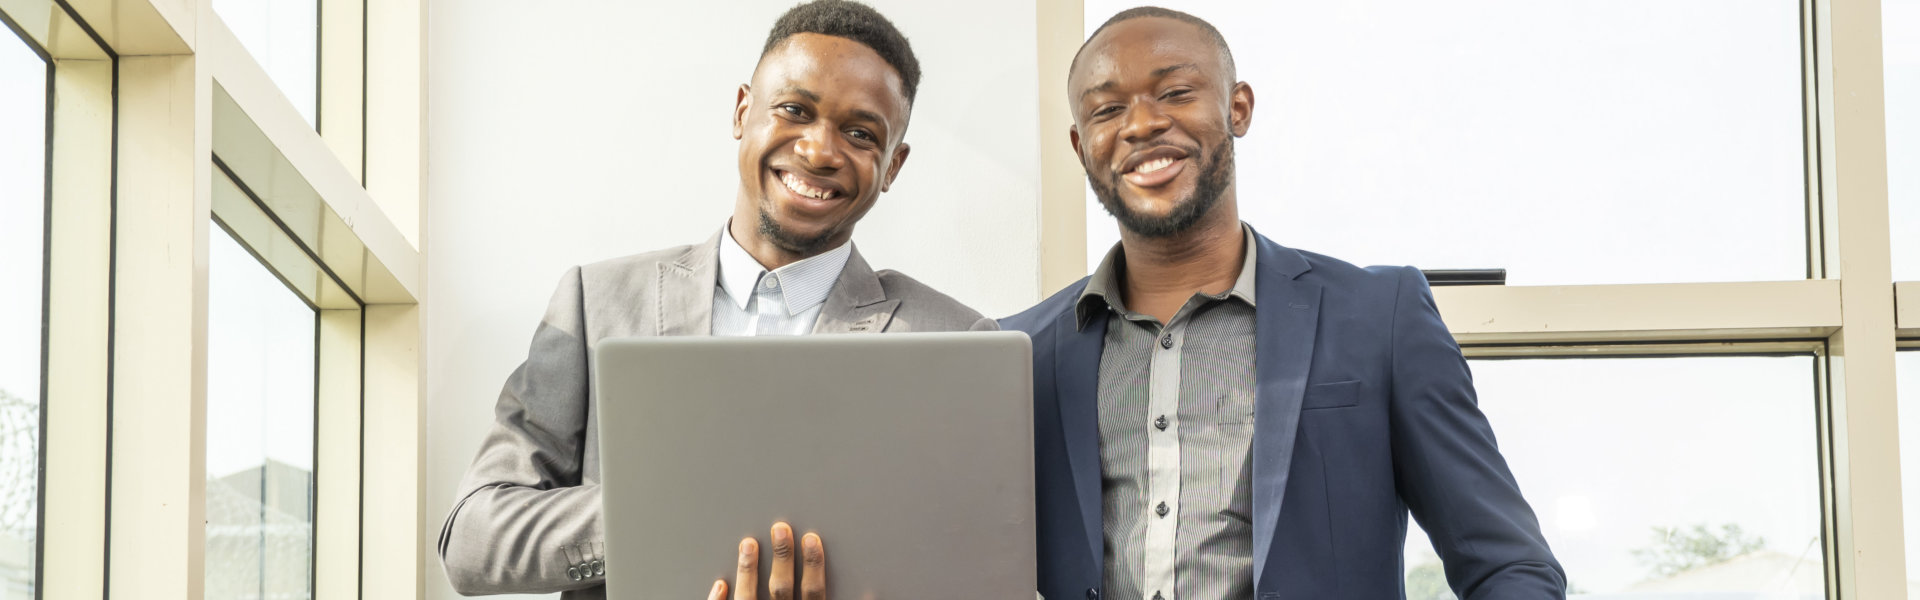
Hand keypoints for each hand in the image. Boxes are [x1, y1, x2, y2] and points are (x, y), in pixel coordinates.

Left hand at [708, 521, 825, 599]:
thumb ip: (817, 596)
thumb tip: (831, 585)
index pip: (813, 592)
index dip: (813, 564)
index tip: (811, 539)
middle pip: (782, 588)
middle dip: (782, 556)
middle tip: (780, 529)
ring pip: (749, 598)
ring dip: (748, 570)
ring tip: (748, 544)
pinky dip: (720, 599)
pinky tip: (720, 584)